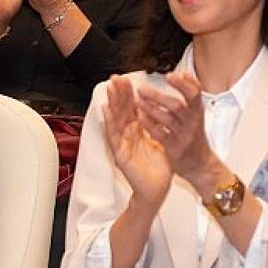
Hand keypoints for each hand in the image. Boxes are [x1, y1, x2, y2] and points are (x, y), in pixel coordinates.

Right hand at [103, 75, 172, 208]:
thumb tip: (161, 109)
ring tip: (109, 87)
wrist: (156, 190)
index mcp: (137, 132)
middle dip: (118, 94)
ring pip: (115, 120)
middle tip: (115, 77)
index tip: (126, 79)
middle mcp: (127, 136)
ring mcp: (121, 144)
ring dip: (112, 102)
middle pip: (121, 111)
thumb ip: (158, 126)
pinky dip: (109, 121)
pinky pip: (113, 135)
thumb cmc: (159, 169)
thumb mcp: (161, 142)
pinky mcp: (119, 153)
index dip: (128, 94)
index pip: (131, 109)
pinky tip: (105, 109)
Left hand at [135, 72, 222, 192]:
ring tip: (137, 100)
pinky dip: (150, 124)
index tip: (170, 75)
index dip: (183, 84)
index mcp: (196, 112)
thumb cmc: (194, 136)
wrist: (200, 164)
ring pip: (168, 119)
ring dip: (150, 109)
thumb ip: (191, 96)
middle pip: (178, 106)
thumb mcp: (196, 114)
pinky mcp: (175, 147)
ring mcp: (183, 135)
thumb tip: (186, 74)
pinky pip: (161, 134)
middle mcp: (192, 122)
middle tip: (142, 88)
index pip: (195, 94)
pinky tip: (140, 117)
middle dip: (159, 96)